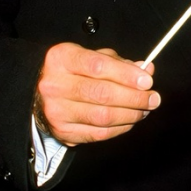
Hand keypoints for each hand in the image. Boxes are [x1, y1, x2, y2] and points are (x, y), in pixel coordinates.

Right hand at [35, 43, 159, 146]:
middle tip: (153, 98)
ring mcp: (57, 111)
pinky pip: (99, 134)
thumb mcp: (90, 56)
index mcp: (62, 59)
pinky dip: (120, 128)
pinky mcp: (62, 132)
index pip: (98, 66)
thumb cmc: (71, 71)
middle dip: (134, 98)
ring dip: (131, 115)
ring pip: (102, 117)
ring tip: (144, 109)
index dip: (126, 74)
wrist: (37, 93)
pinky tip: (130, 120)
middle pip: (102, 94)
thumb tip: (146, 70)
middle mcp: (55, 85)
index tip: (147, 80)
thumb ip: (118, 62)